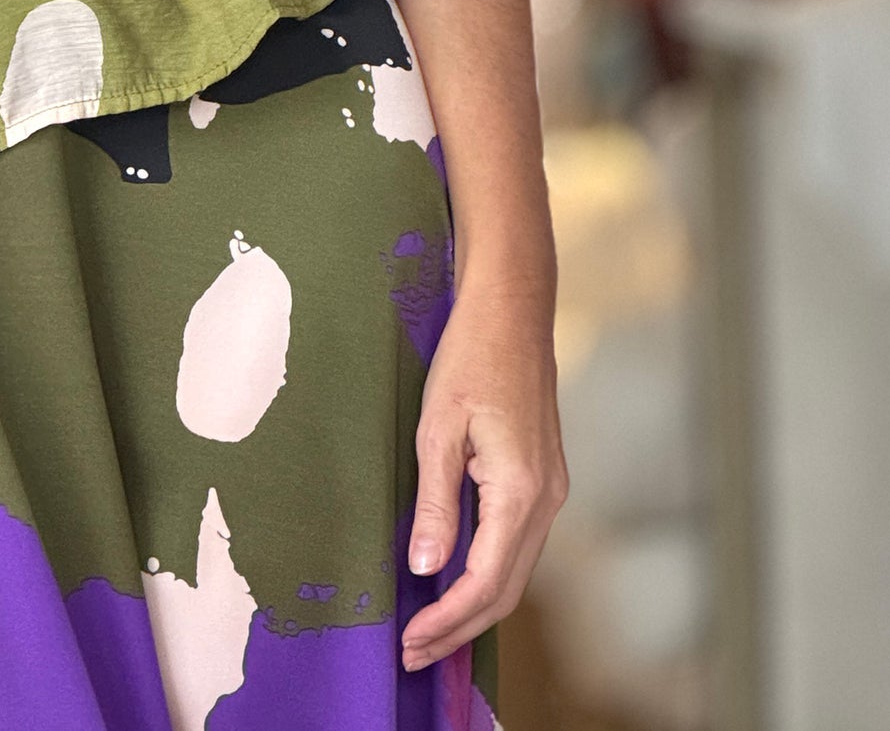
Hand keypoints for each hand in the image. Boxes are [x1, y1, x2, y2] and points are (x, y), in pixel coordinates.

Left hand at [400, 275, 568, 672]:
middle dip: (459, 626)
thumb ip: (436, 502)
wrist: (512, 308)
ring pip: (515, 570)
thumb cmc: (471, 356)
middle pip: (505, 588)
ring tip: (428, 626)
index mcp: (520, 491)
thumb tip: (426, 567)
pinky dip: (488, 571)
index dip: (446, 620)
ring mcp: (551, 490)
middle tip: (413, 652)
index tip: (409, 641)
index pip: (483, 581)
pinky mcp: (544, 477)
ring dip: (474, 603)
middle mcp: (546, 500)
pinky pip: (518, 543)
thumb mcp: (438, 426)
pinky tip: (456, 575)